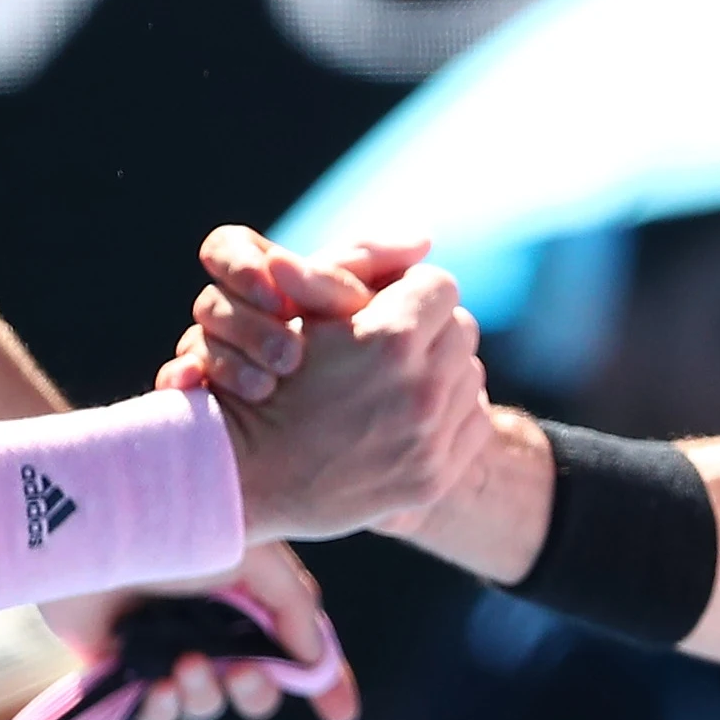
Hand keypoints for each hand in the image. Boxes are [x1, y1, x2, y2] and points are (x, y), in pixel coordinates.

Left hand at [68, 542, 360, 719]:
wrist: (97, 525)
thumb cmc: (176, 524)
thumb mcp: (253, 550)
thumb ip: (294, 604)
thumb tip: (316, 659)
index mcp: (249, 594)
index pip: (297, 646)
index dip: (323, 680)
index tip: (341, 714)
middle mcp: (212, 623)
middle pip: (255, 687)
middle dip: (257, 691)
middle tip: (244, 674)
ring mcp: (168, 646)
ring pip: (207, 702)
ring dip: (206, 694)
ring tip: (187, 665)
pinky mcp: (126, 665)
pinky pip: (156, 710)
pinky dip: (164, 706)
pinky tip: (158, 685)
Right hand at [174, 228, 490, 543]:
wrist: (246, 472)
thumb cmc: (265, 373)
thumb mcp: (303, 305)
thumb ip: (362, 262)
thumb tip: (425, 240)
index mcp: (392, 338)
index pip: (440, 286)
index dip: (411, 291)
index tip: (387, 306)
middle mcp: (421, 390)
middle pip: (462, 330)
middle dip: (431, 330)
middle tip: (392, 345)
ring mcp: (430, 441)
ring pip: (470, 377)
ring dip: (442, 372)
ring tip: (397, 383)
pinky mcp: (433, 479)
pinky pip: (473, 426)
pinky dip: (448, 417)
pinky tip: (408, 418)